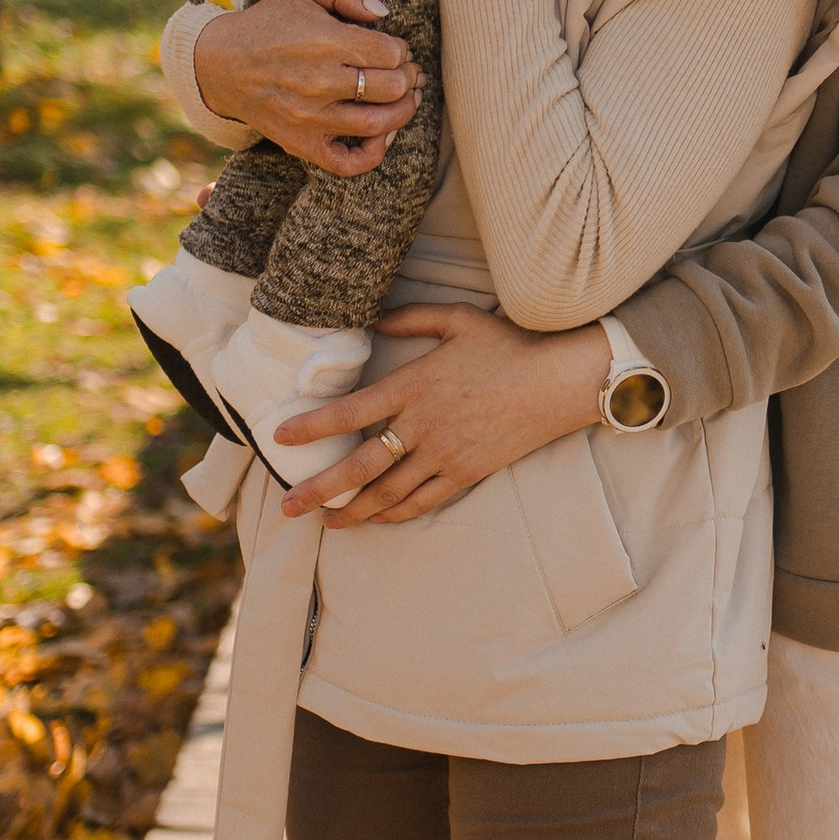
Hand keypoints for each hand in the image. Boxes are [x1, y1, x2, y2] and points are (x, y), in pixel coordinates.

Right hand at [189, 0, 417, 177]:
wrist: (220, 63)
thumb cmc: (268, 24)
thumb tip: (382, 12)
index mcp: (325, 42)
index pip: (391, 53)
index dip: (402, 51)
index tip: (395, 49)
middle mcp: (320, 82)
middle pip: (391, 88)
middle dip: (408, 78)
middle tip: (408, 73)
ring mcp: (311, 118)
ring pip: (379, 124)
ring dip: (404, 112)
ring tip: (407, 100)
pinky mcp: (302, 144)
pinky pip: (349, 163)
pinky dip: (374, 153)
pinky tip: (382, 134)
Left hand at [275, 304, 607, 522]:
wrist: (559, 382)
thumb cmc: (508, 346)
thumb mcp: (457, 318)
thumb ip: (410, 319)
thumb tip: (372, 322)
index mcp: (414, 387)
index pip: (350, 412)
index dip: (312, 427)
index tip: (280, 436)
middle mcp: (423, 426)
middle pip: (359, 466)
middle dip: (319, 489)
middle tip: (287, 506)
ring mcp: (444, 455)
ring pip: (387, 493)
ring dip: (352, 510)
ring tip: (325, 520)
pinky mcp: (466, 473)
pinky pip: (422, 502)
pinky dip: (394, 513)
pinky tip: (375, 518)